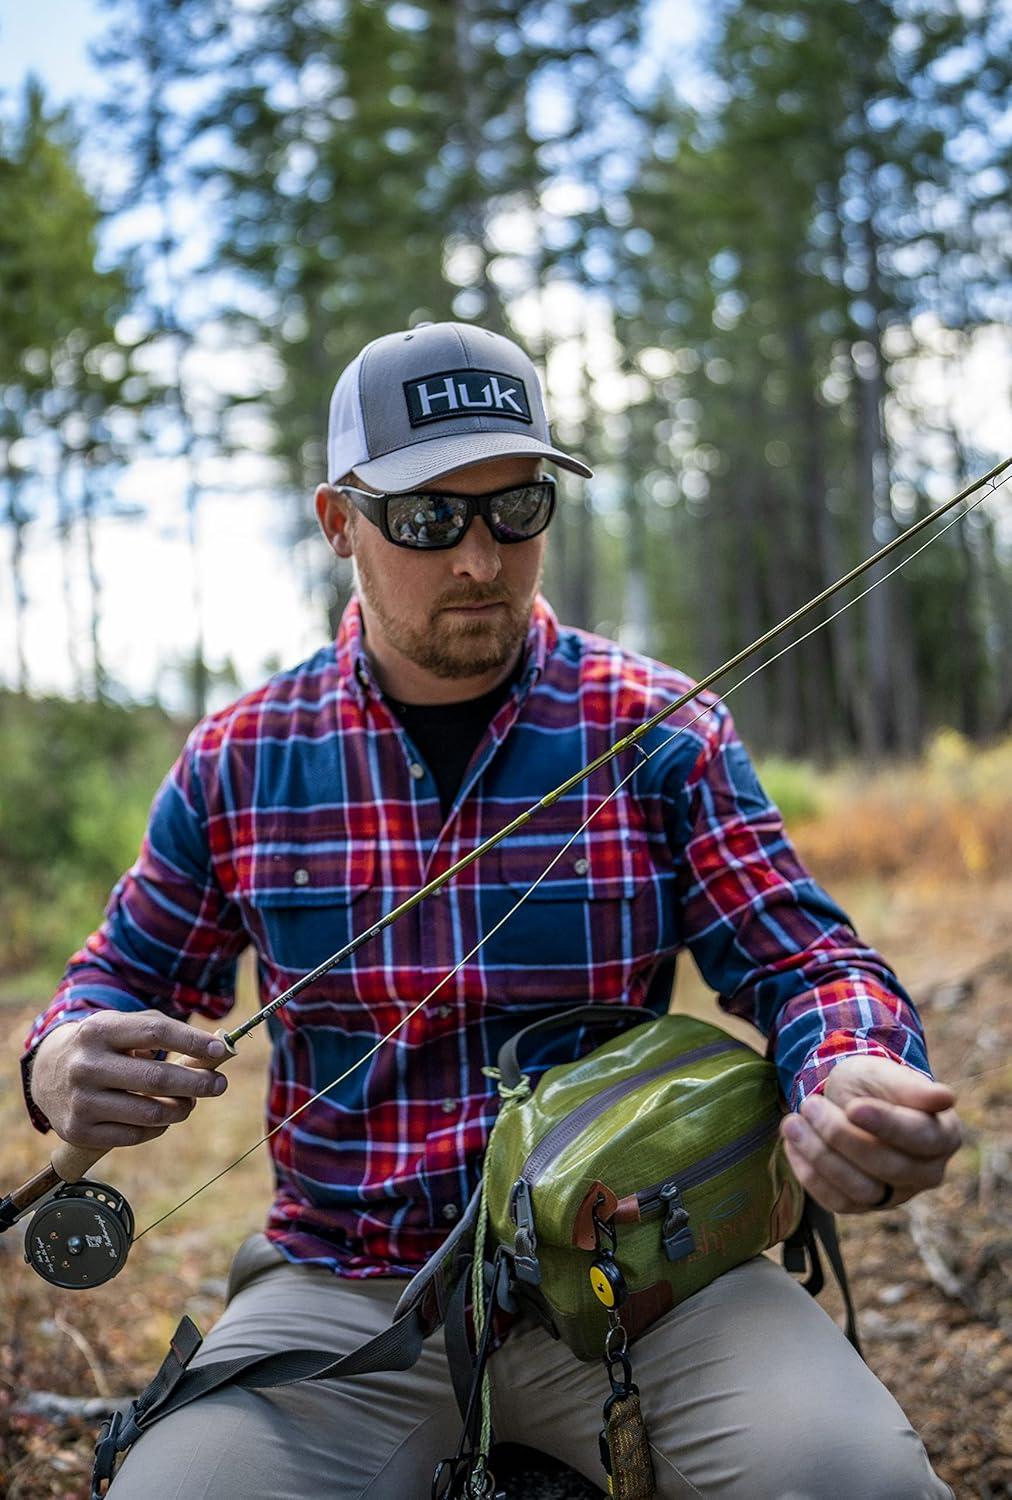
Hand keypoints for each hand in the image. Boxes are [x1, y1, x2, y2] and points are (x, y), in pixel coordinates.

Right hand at [29, 1011, 228, 1151]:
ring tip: (189, 1103)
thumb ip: (162, 1031)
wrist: (47, 1071)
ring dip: (181, 1109)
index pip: (156, 1033)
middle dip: (198, 1083)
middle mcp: (86, 1065)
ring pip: (150, 1114)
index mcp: (99, 1030)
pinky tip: (162, 1119)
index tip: (221, 1050)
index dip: (193, 1042)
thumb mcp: (121, 1026)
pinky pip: (134, 1136)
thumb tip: (212, 1051)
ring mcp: (81, 1101)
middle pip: (157, 1078)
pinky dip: (158, 1129)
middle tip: (220, 1085)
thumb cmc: (102, 1046)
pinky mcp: (78, 1131)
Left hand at [780, 1055, 961, 1213]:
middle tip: (810, 1104)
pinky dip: (809, 1174)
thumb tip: (945, 1098)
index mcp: (943, 1136)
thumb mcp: (887, 1075)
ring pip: (859, 1190)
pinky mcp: (863, 1205)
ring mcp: (896, 1194)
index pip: (919, 1137)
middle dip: (842, 1135)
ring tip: (792, 1122)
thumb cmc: (874, 1084)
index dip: (886, 1124)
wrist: (850, 1098)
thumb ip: (912, 1088)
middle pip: (887, 1166)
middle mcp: (927, 1173)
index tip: (854, 1107)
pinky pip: (835, 1201)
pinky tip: (792, 1144)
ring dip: (820, 1156)